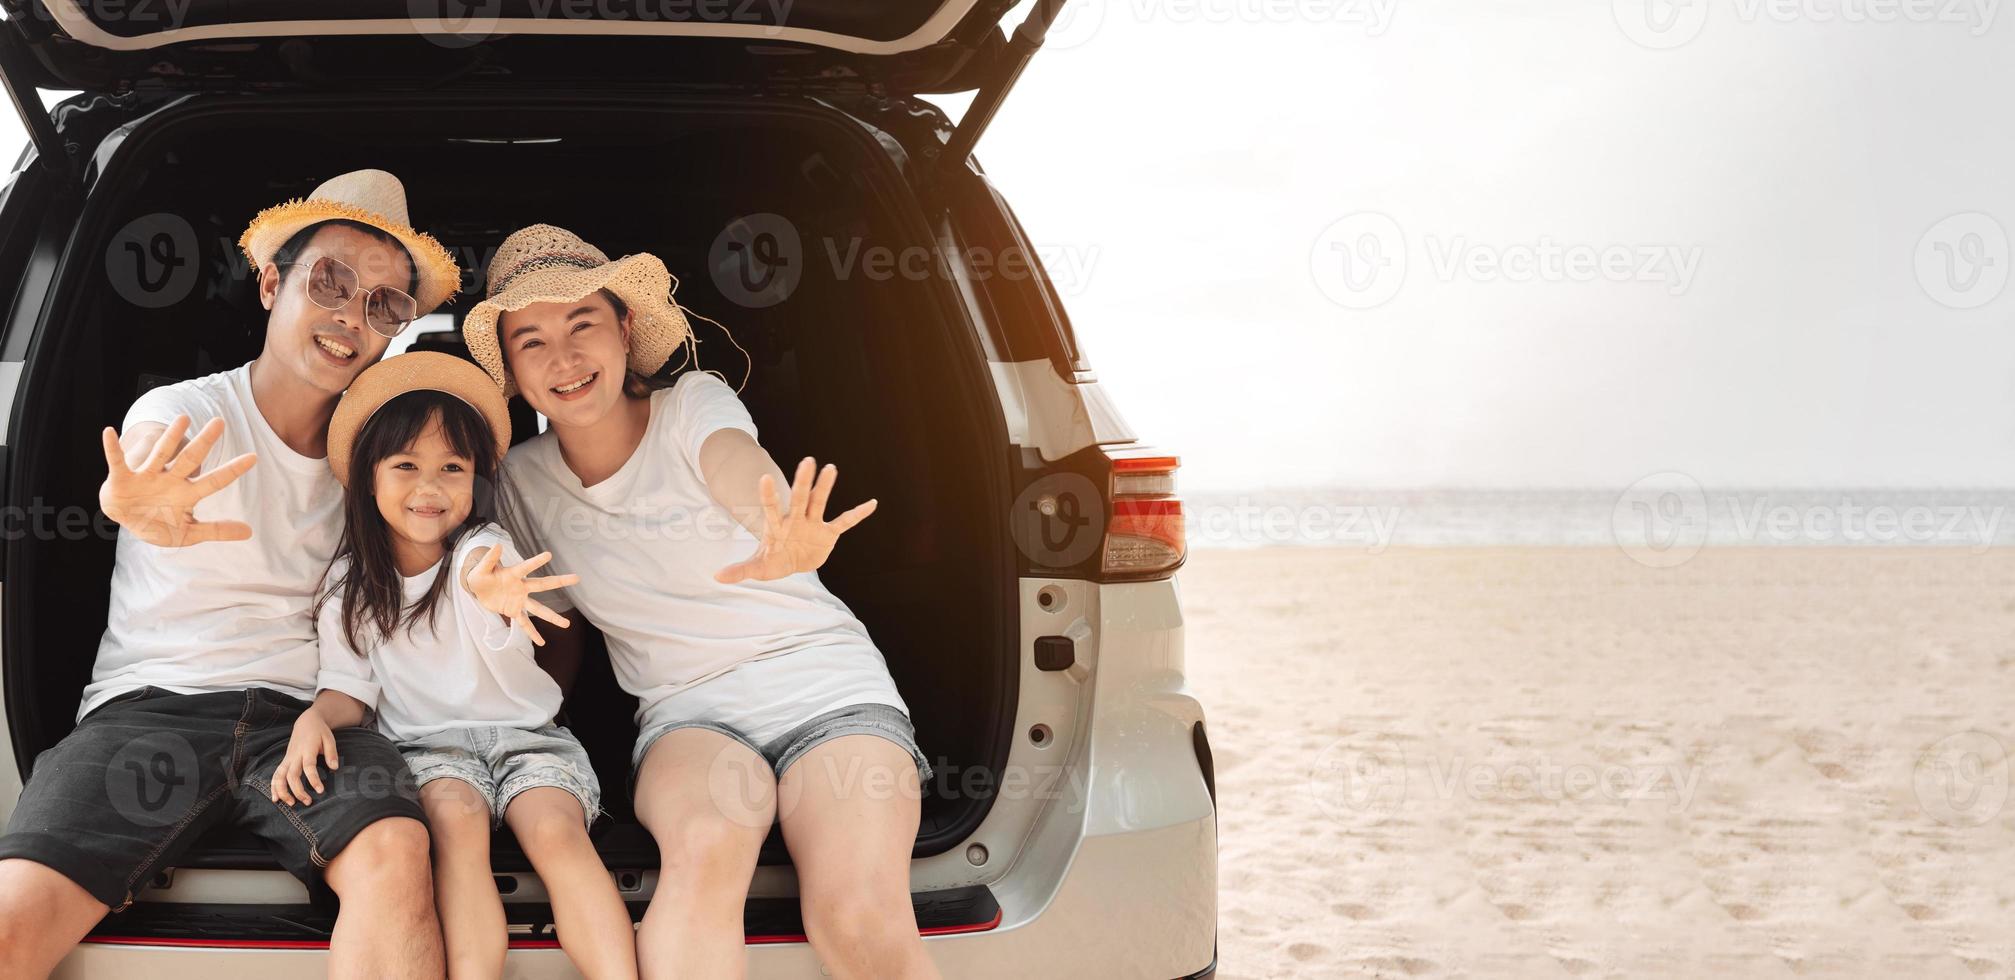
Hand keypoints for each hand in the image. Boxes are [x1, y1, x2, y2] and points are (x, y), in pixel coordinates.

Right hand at [99, 415, 256, 546]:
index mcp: (187, 494)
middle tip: (220, 422)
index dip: (232, 470)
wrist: (129, 521)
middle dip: (204, 442)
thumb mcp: (188, 532)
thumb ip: (216, 530)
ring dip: (170, 437)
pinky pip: (117, 461)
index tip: (254, 457)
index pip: (214, 481)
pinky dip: (112, 448)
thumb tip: (249, 532)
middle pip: (190, 459)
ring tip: (183, 418)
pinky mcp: (123, 477)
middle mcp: (170, 480)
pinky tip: (109, 432)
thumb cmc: (161, 522)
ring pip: (161, 453)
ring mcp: (147, 476)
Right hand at [271, 708, 339, 806]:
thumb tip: (335, 768)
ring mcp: (288, 758)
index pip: (308, 766)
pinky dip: (274, 787)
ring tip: (291, 804)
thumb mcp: (330, 739)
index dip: (313, 779)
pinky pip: (276, 775)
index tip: (319, 791)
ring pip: (279, 776)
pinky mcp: (284, 761)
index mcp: (307, 749)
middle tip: (308, 802)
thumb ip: (332, 754)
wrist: (306, 722)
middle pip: (292, 775)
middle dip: (298, 790)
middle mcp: (295, 755)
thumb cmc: (320, 732)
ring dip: (283, 791)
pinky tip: (275, 798)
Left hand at [464, 545, 576, 646]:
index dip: (536, 561)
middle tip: (577, 578)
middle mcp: (521, 587)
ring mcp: (520, 601)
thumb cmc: (481, 576)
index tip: (549, 555)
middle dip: (560, 581)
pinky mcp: (514, 611)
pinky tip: (541, 642)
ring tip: (567, 624)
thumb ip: (489, 559)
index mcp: (514, 574)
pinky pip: (525, 624)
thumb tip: (496, 544)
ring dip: (552, 617)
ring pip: (539, 609)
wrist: (478, 589)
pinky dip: (532, 633)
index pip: (526, 567)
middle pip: (543, 585)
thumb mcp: (481, 568)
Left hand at [715, 457, 876, 584]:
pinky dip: (858, 514)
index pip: (771, 507)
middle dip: (803, 482)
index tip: (765, 477)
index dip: (769, 495)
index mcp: (777, 526)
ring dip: (826, 487)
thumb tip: (716, 577)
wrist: (792, 561)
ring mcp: (813, 524)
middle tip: (808, 461)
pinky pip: (845, 522)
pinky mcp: (828, 533)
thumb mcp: (757, 567)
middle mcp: (796, 519)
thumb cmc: (773, 560)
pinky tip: (872, 503)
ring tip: (831, 468)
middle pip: (800, 498)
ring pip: (820, 502)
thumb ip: (740, 570)